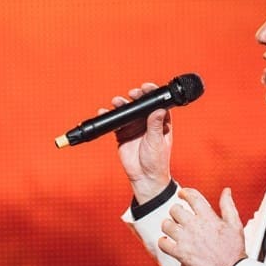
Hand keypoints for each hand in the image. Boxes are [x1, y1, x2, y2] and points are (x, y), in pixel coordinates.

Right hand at [104, 83, 173, 203]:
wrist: (144, 177)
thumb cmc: (156, 161)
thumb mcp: (157, 141)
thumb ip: (156, 125)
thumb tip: (159, 108)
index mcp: (161, 121)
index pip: (157, 103)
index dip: (151, 93)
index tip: (146, 87)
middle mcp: (147, 122)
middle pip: (140, 105)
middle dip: (135, 97)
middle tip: (131, 94)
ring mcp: (134, 127)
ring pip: (127, 112)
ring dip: (121, 105)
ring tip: (116, 102)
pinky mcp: (123, 134)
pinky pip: (115, 123)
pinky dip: (110, 117)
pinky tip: (105, 112)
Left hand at [159, 187, 245, 265]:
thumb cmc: (234, 248)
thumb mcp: (235, 224)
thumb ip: (228, 205)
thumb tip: (226, 190)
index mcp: (208, 217)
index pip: (192, 197)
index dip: (184, 193)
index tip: (181, 194)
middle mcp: (195, 226)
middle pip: (175, 210)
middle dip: (176, 211)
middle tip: (178, 216)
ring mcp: (186, 240)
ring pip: (166, 225)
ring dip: (168, 225)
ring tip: (173, 228)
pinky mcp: (180, 254)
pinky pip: (163, 244)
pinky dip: (163, 242)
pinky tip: (168, 242)